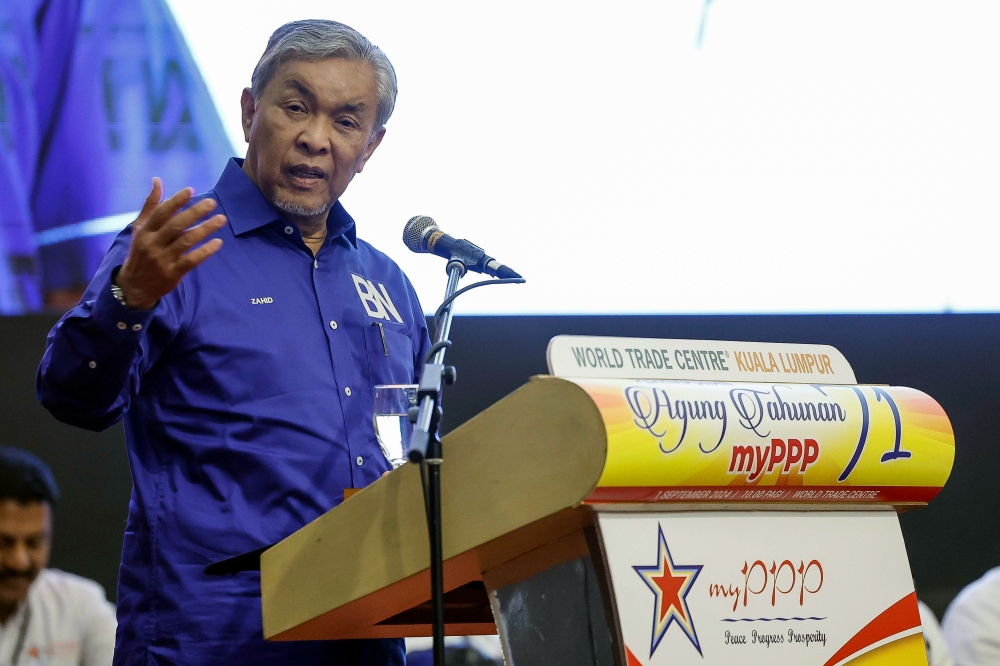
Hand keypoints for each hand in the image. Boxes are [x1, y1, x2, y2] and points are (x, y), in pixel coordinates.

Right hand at [115, 178, 226, 309]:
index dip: (175, 201)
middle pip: (175, 225)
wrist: (135, 286)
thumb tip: (157, 180)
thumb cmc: (140, 252)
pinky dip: (205, 251)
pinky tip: (218, 242)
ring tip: (221, 220)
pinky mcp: (173, 273)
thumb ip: (150, 205)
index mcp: (145, 231)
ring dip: (205, 229)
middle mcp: (153, 244)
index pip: (161, 213)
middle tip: (212, 202)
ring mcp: (163, 259)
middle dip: (194, 212)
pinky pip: (192, 260)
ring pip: (186, 241)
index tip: (190, 190)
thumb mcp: (140, 228)